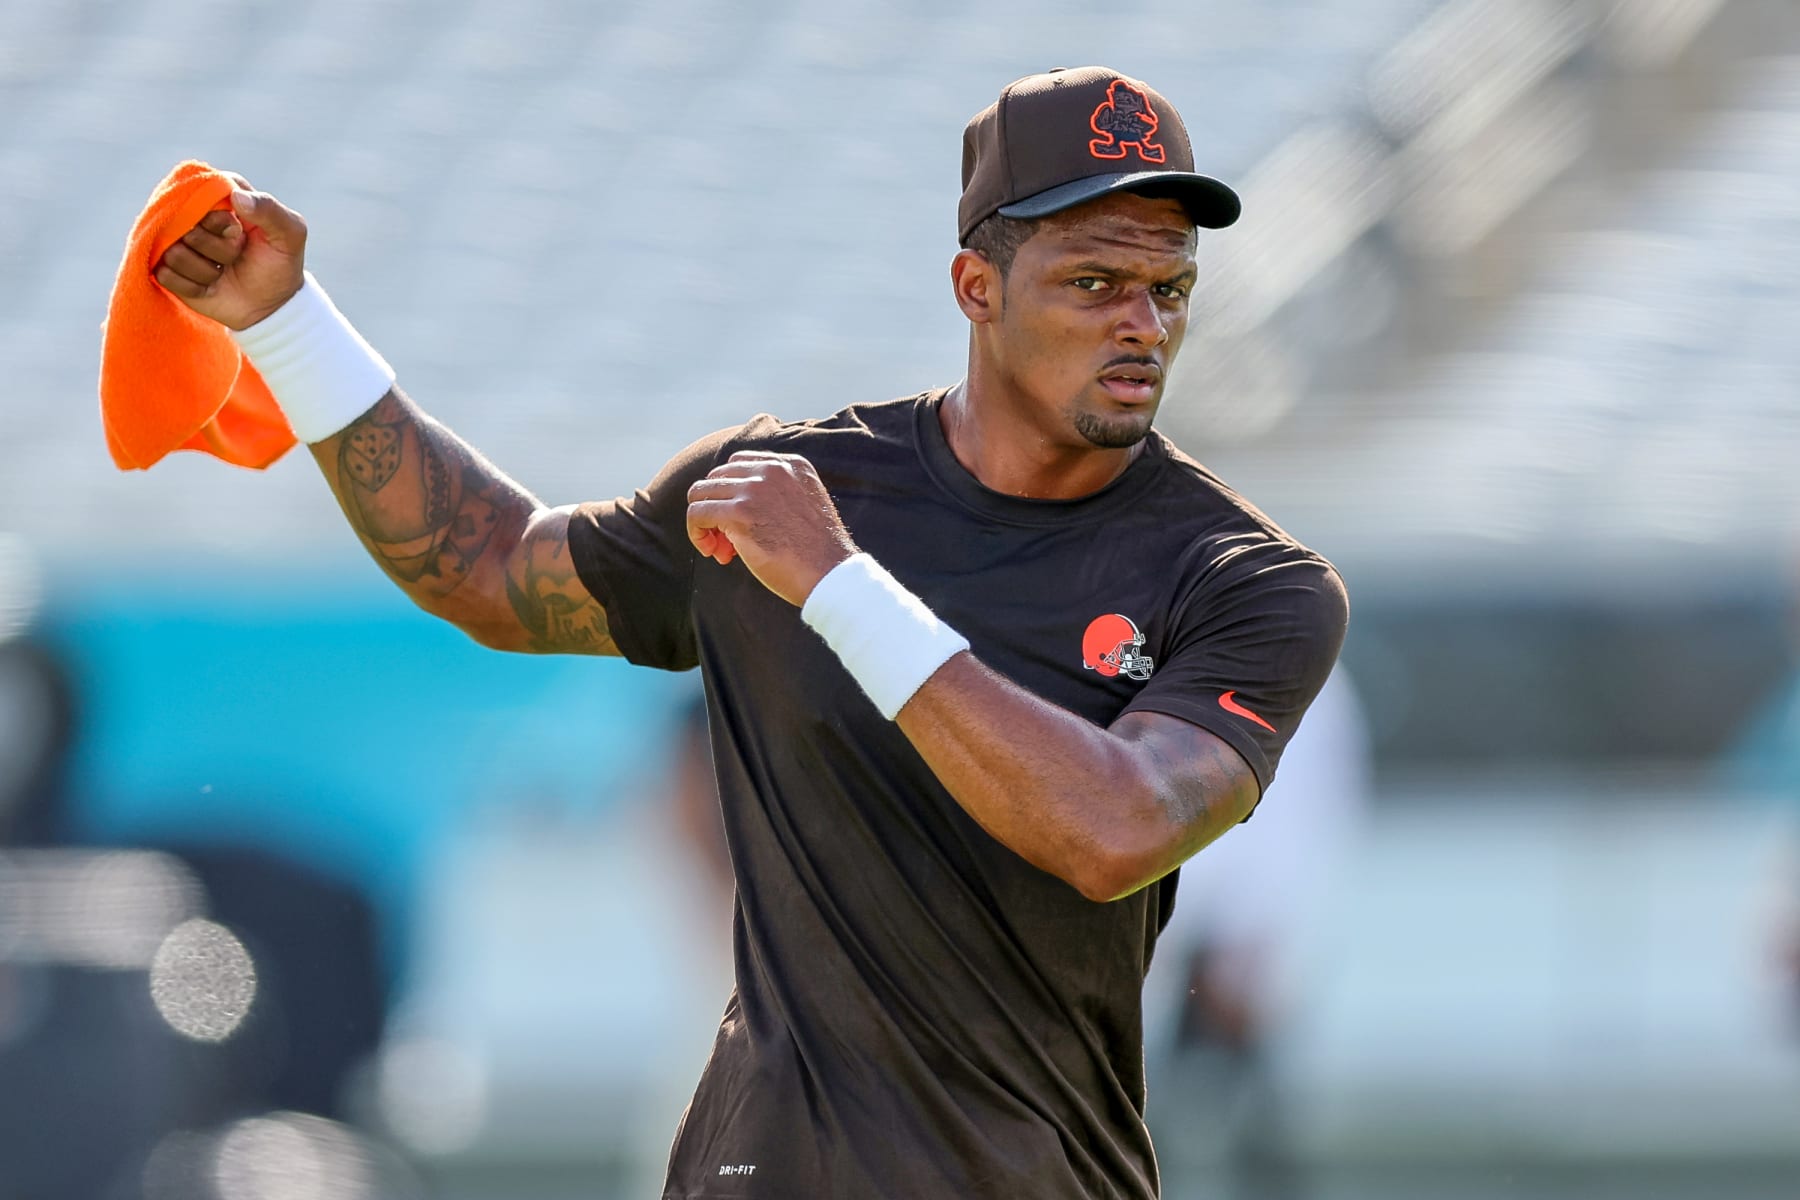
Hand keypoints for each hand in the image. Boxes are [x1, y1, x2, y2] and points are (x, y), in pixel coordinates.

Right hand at [153, 176, 307, 330]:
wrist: (270, 305)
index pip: (199, 196)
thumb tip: (236, 196)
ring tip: (222, 270)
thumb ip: (270, 209)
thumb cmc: (280, 263)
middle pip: (185, 226)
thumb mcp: (290, 234)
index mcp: (220, 194)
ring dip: (206, 270)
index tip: (239, 231)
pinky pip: (165, 275)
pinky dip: (193, 286)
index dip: (220, 220)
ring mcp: (176, 240)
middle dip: (217, 249)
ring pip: (174, 253)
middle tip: (236, 255)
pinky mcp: (165, 266)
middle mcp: (193, 213)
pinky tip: (209, 285)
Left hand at [686, 451, 857, 606]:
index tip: (739, 524)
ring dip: (704, 523)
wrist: (831, 575)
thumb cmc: (817, 553)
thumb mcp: (804, 506)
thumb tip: (733, 505)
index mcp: (791, 464)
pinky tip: (713, 553)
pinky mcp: (740, 512)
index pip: (738, 464)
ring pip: (700, 493)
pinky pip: (696, 514)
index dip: (731, 495)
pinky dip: (696, 533)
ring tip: (720, 550)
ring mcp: (754, 489)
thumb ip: (776, 494)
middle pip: (716, 477)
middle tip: (727, 543)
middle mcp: (771, 469)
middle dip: (716, 509)